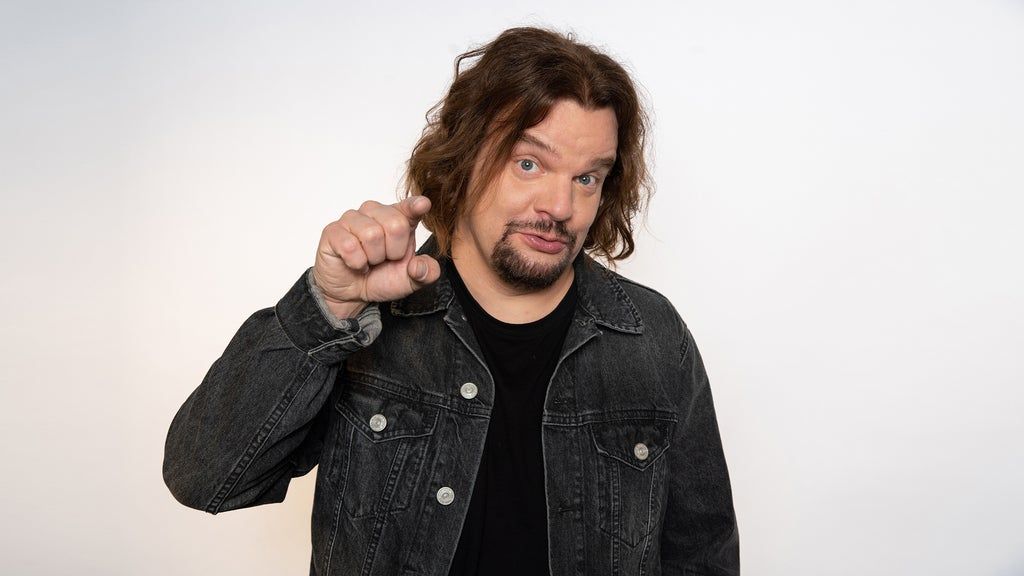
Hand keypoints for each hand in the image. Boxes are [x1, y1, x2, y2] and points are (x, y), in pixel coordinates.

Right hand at [312, 196, 440, 318]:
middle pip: (395, 224)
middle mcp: (376, 213)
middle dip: (394, 251)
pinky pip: (350, 245)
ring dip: (373, 257)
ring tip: (369, 261)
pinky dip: (356, 262)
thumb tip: (420, 266)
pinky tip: (355, 263)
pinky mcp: (333, 230)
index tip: (423, 204)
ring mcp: (353, 219)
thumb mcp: (411, 281)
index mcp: (399, 219)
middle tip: (384, 259)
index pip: (410, 207)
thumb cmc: (381, 278)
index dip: (415, 206)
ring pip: (372, 234)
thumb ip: (426, 273)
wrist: (351, 293)